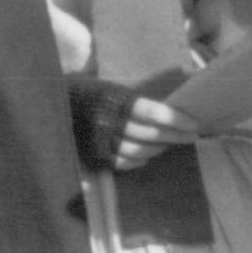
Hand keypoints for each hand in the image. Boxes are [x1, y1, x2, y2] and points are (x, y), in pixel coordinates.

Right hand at [68, 77, 202, 169]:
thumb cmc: (94, 94)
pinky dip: (139, 161)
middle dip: (174, 136)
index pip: (149, 111)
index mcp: (113, 99)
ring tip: (169, 144)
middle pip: (147, 133)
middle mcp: (105, 120)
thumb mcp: (115, 89)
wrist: (57, 103)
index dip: (174, 119)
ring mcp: (97, 140)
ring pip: (137, 151)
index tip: (194, 125)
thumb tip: (177, 108)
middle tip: (190, 137)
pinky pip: (123, 164)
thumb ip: (141, 101)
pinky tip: (148, 155)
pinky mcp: (92, 156)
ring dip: (158, 149)